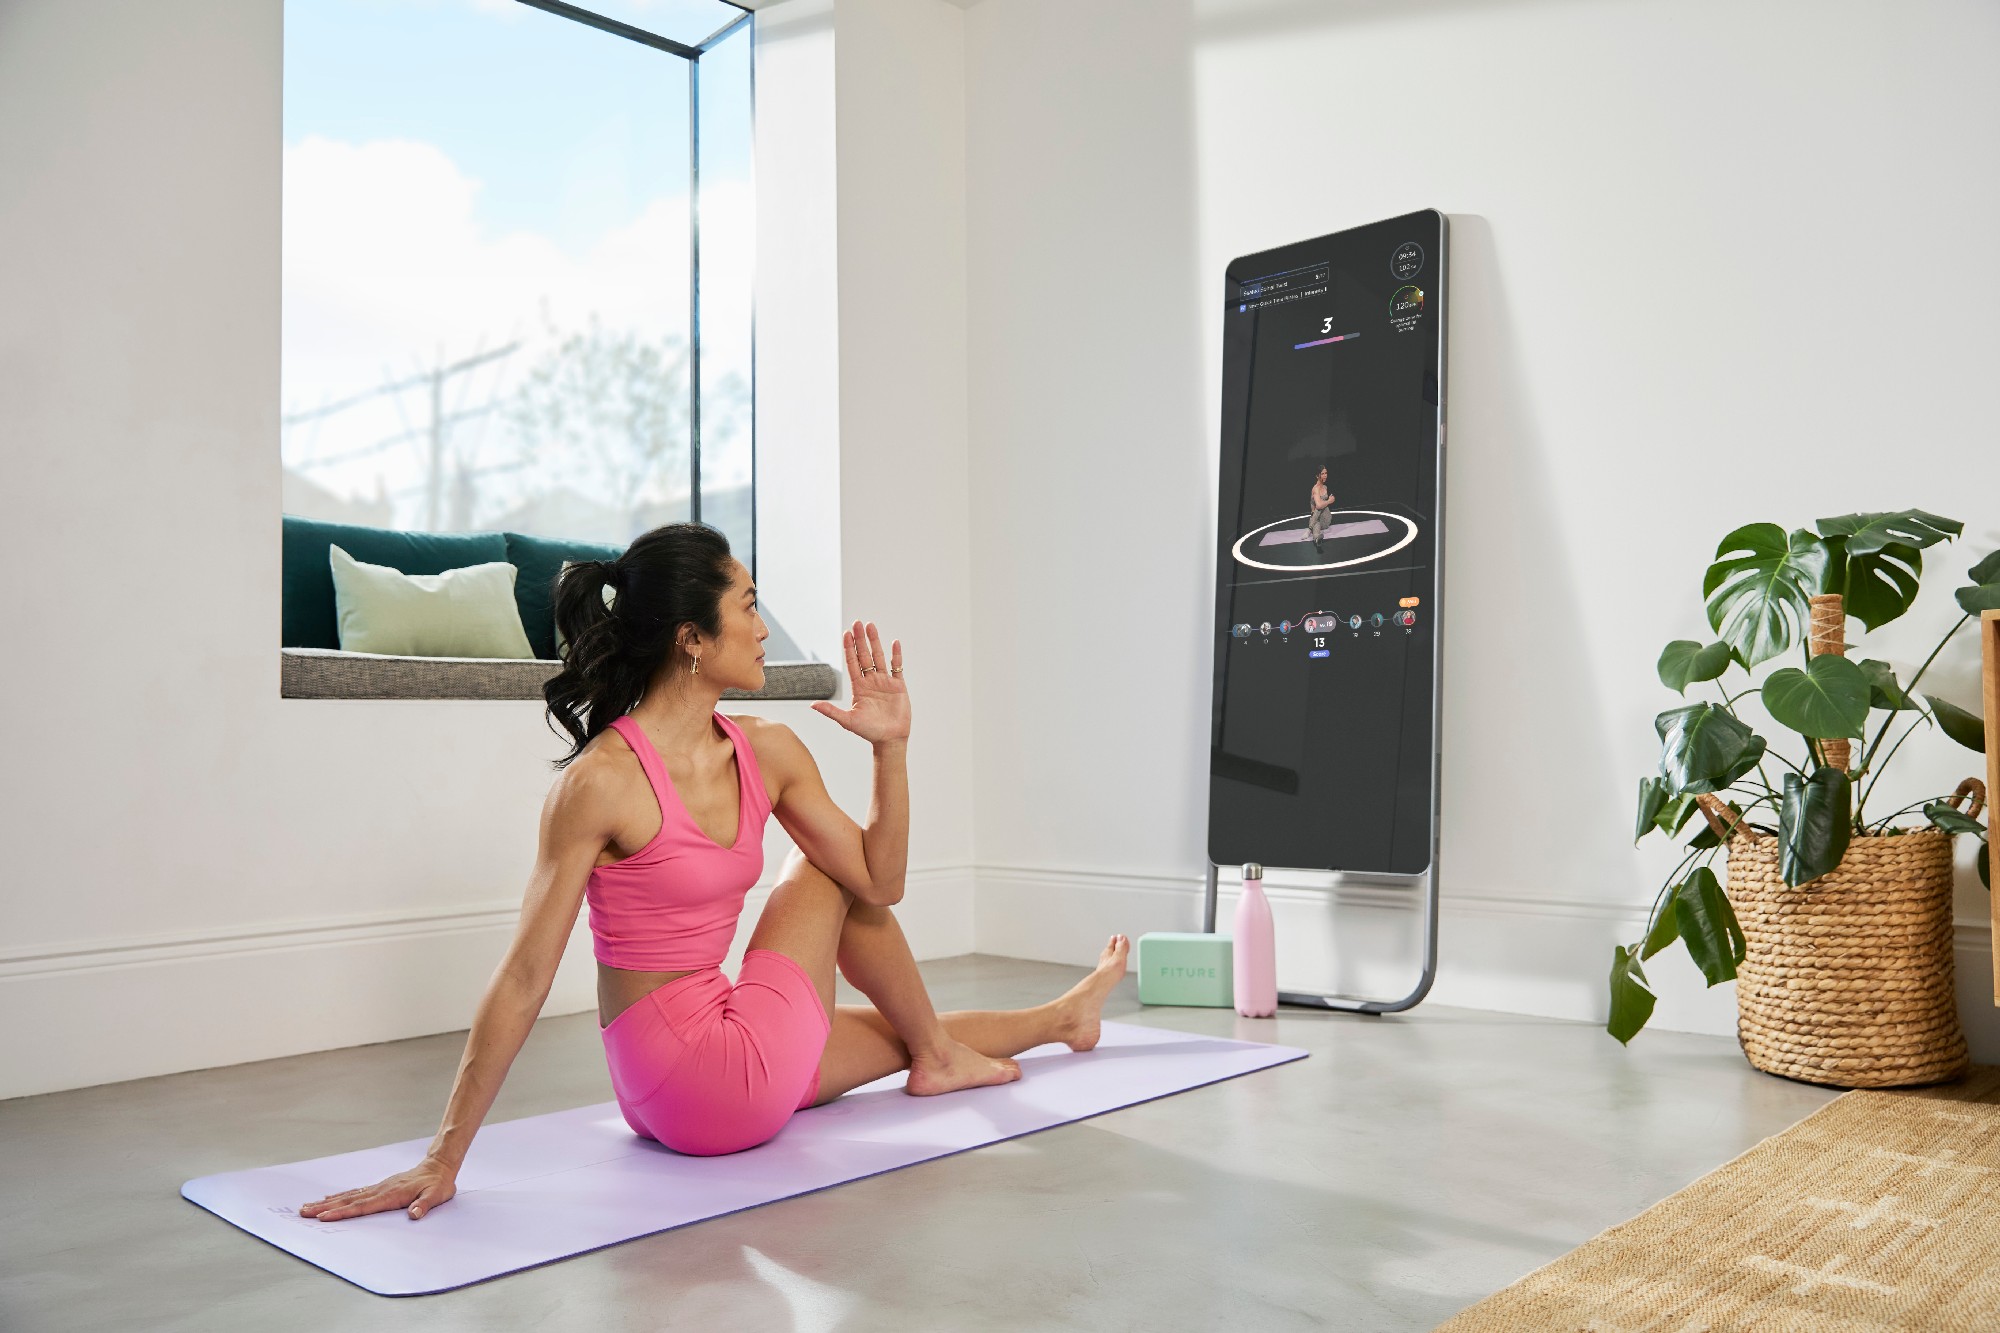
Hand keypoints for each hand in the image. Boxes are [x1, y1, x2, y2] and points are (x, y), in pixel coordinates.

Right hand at [300, 1156, 457, 1222]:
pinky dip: (339, 1197)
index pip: (362, 1206)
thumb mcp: (437, 1195)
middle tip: (303, 1213)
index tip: (324, 1217)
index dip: (343, 1213)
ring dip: (327, 1203)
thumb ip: (425, 1205)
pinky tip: (328, 1199)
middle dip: (325, 1208)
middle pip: (348, 1201)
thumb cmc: (438, 1184)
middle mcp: (380, 1190)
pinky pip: (354, 1193)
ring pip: (347, 1196)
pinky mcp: (379, 1187)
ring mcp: (378, 1188)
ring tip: (307, 1207)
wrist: (438, 1167)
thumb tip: (414, 1214)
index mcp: (391, 1195)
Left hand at [811, 621, 910, 744]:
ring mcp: (885, 683)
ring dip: (875, 642)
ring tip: (871, 626)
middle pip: (864, 656)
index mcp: (858, 687)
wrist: (889, 740)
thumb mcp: (847, 720)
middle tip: (857, 623)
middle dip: (860, 640)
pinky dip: (896, 655)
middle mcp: (871, 682)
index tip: (846, 634)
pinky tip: (894, 642)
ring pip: (879, 657)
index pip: (852, 663)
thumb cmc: (868, 732)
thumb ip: (831, 711)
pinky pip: (897, 668)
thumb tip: (812, 705)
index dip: (849, 648)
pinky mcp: (898, 686)